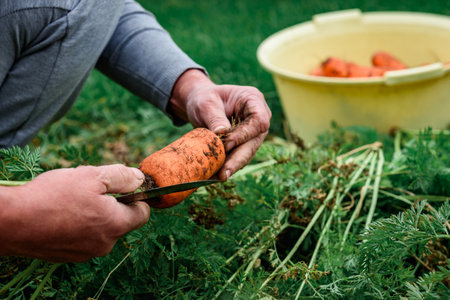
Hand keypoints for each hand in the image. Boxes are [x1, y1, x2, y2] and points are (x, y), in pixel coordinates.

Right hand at [0, 165, 149, 261]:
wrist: (11, 222)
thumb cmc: (53, 196)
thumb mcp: (93, 176)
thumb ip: (122, 177)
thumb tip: (140, 179)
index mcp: (116, 225)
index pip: (143, 214)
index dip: (137, 197)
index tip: (123, 187)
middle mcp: (104, 245)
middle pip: (120, 221)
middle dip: (111, 203)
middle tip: (90, 189)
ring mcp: (84, 253)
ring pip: (100, 228)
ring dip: (93, 213)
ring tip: (71, 200)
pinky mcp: (66, 256)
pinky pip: (82, 237)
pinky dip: (77, 224)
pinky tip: (60, 213)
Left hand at [170, 69, 270, 180]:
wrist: (199, 104)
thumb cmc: (204, 98)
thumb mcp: (206, 103)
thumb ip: (215, 117)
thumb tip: (221, 134)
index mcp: (253, 100)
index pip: (258, 121)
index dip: (245, 135)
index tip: (226, 145)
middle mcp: (258, 117)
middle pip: (255, 141)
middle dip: (239, 158)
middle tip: (224, 173)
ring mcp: (253, 132)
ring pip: (247, 153)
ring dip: (233, 165)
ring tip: (218, 176)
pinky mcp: (244, 144)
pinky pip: (238, 157)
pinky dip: (227, 166)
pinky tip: (216, 175)